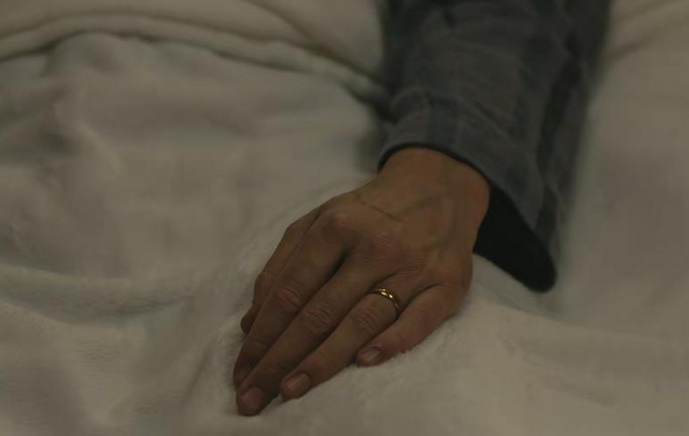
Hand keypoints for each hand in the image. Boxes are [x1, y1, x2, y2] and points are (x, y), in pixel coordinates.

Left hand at [233, 147, 489, 414]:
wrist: (438, 186)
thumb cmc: (367, 212)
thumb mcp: (319, 219)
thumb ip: (283, 265)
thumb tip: (252, 322)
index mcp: (335, 227)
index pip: (290, 292)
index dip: (262, 336)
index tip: (242, 371)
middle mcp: (373, 246)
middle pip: (319, 312)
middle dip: (281, 358)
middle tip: (255, 397)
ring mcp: (412, 266)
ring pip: (362, 320)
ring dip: (324, 360)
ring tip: (292, 389)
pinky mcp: (446, 284)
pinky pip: (419, 320)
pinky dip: (392, 342)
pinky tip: (364, 363)